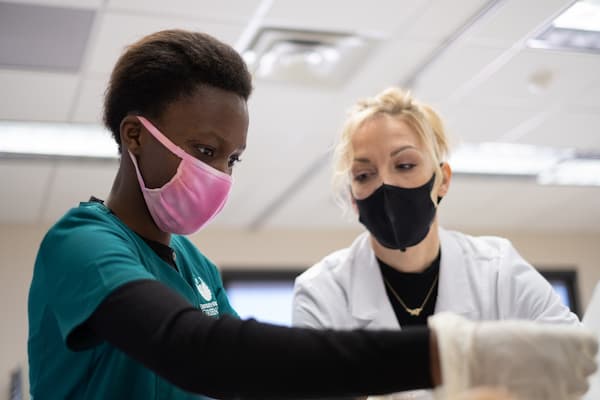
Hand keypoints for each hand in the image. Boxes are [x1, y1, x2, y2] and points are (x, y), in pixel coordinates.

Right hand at [428, 312, 597, 399]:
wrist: (474, 360)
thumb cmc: (495, 341)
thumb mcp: (529, 331)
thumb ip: (554, 341)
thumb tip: (563, 350)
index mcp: (567, 340)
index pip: (590, 344)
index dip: (578, 347)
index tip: (569, 348)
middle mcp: (570, 363)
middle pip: (587, 367)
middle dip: (572, 365)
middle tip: (549, 362)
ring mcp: (562, 386)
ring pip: (577, 387)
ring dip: (563, 382)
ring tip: (538, 375)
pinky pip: (559, 398)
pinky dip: (549, 393)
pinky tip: (531, 385)